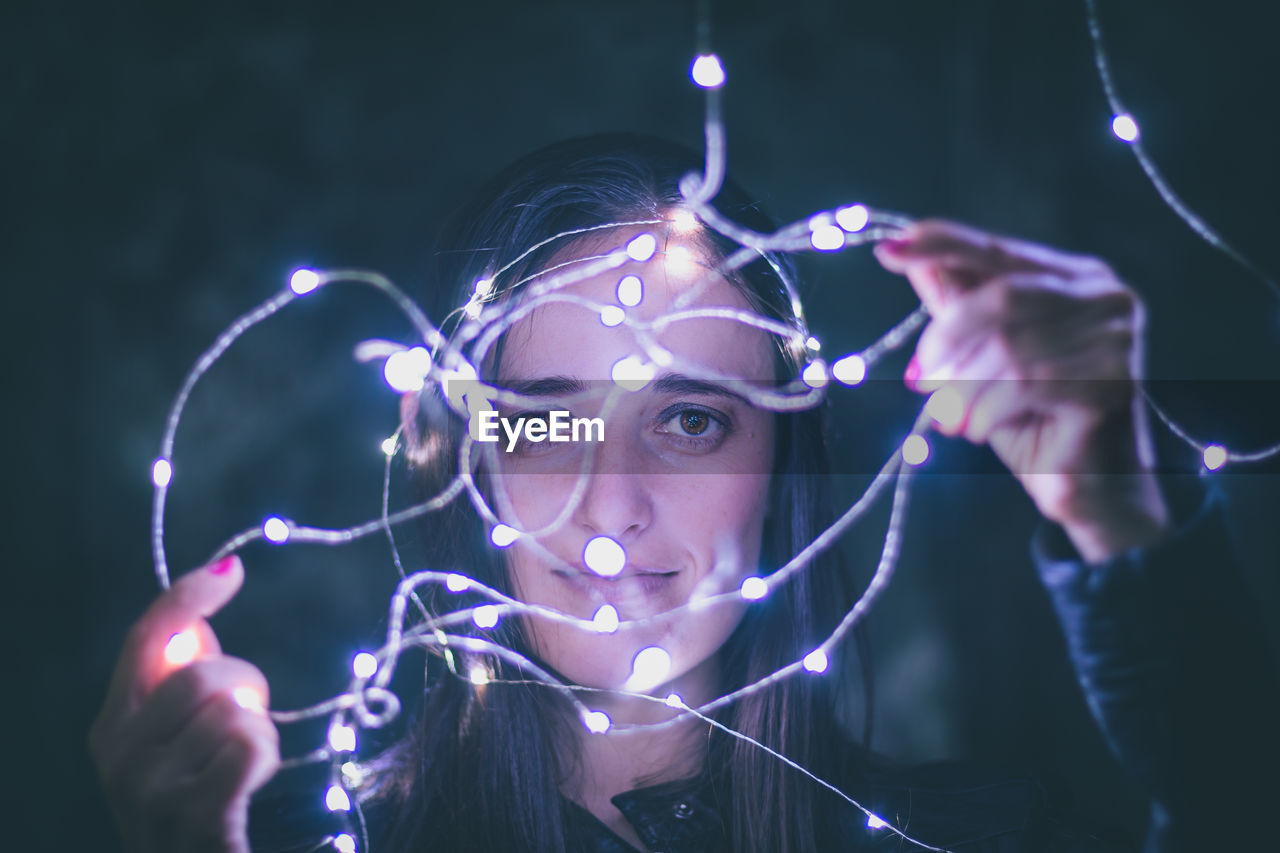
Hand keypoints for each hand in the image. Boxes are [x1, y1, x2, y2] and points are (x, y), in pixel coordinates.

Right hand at [89, 556, 278, 852]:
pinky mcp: (192, 815)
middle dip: (246, 688)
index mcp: (111, 726)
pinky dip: (266, 759)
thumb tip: (198, 616)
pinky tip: (251, 785)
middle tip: (248, 721)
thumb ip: (179, 684)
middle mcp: (117, 755)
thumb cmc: (194, 802)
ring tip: (244, 766)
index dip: (188, 596)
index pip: (144, 638)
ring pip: (233, 711)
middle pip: (203, 673)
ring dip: (259, 732)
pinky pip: (251, 746)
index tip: (231, 571)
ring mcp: (149, 789)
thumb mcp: (173, 742)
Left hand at [874, 220, 1170, 561]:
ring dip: (964, 388)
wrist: (1087, 490)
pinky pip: (1025, 384)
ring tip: (953, 416)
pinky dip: (986, 411)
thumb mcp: (982, 358)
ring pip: (1008, 347)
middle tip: (921, 378)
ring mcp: (1115, 337)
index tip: (887, 250)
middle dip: (946, 338)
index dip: (941, 244)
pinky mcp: (1112, 382)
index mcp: (1073, 277)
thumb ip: (957, 308)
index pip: (997, 250)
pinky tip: (979, 429)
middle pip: (1001, 296)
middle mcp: (1104, 295)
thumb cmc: (1032, 422)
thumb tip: (913, 260)